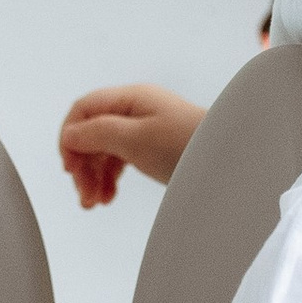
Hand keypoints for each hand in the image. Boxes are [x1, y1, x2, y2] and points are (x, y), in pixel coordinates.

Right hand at [58, 83, 203, 208]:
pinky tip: (109, 196)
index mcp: (130, 99)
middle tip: (84, 195)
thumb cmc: (188, 145)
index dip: (70, 138)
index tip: (70, 168)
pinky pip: (121, 159)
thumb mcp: (135, 139)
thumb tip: (70, 134)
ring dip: (94, 175)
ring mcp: (146, 128)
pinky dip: (110, 177)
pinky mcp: (155, 147)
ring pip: (105, 149)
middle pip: (92, 132)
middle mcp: (136, 110)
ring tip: (95, 202)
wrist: (232, 160)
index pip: (83, 111)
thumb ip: (97, 133)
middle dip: (82, 164)